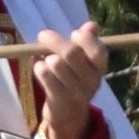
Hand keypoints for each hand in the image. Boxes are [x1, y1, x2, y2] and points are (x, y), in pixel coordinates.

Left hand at [21, 22, 109, 138]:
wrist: (68, 113)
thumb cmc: (74, 78)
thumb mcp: (84, 62)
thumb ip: (87, 41)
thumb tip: (92, 25)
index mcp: (100, 68)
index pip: (99, 51)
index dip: (85, 39)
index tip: (74, 33)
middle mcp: (91, 81)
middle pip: (71, 53)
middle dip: (54, 41)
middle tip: (43, 35)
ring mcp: (75, 92)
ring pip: (55, 63)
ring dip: (46, 58)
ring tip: (46, 61)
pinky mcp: (59, 99)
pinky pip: (44, 74)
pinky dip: (38, 67)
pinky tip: (40, 69)